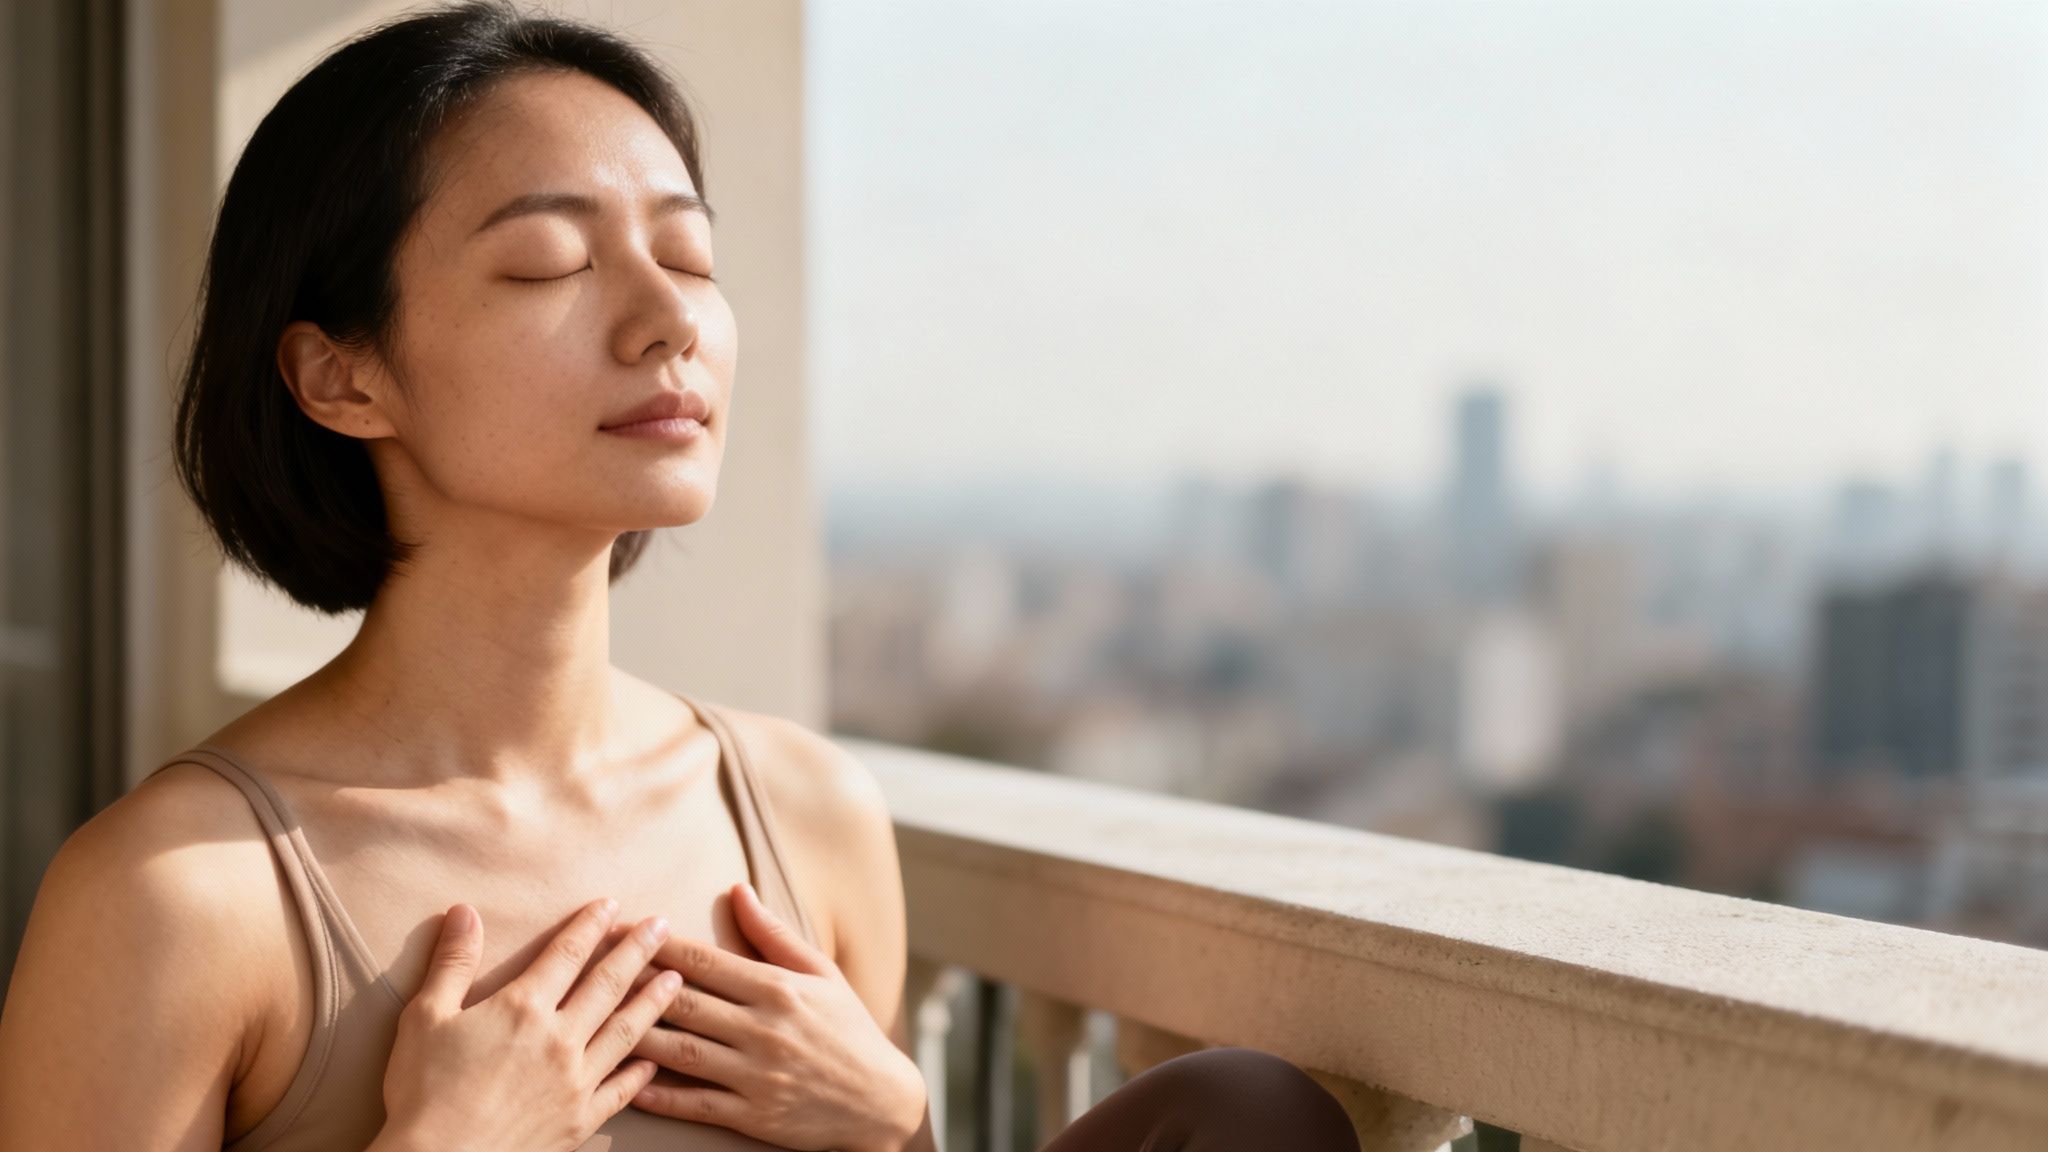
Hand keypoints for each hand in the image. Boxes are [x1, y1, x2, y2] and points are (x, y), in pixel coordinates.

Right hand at [380, 898, 682, 1151]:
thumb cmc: (423, 1091)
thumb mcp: (424, 1016)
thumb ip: (452, 962)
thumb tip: (464, 911)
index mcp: (523, 1008)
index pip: (567, 953)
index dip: (591, 925)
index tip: (612, 904)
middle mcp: (559, 1039)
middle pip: (609, 984)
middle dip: (639, 950)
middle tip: (664, 925)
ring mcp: (575, 1081)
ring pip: (626, 1032)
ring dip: (654, 1002)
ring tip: (677, 980)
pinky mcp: (579, 1120)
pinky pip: (620, 1091)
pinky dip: (640, 1073)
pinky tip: (653, 1061)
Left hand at [621, 882, 927, 1151]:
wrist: (882, 1102)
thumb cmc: (848, 1029)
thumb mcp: (821, 974)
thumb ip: (773, 934)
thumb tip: (738, 889)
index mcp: (778, 989)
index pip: (706, 962)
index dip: (660, 945)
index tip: (625, 930)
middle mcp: (764, 1030)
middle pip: (684, 1004)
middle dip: (633, 984)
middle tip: (593, 968)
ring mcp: (757, 1076)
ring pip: (681, 1053)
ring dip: (635, 1036)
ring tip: (595, 1022)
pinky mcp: (754, 1116)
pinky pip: (697, 1104)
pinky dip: (661, 1096)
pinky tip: (629, 1085)